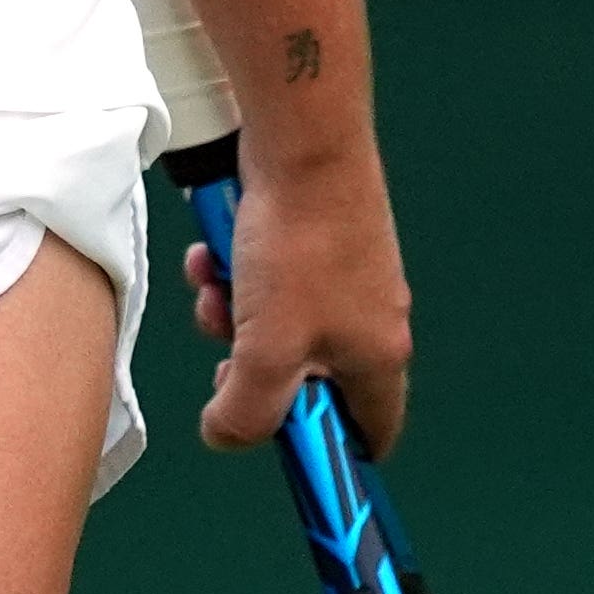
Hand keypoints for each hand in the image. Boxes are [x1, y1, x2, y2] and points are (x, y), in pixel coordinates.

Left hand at [190, 142, 414, 459]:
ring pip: (279, 326)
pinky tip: (215, 255)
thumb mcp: (266, 350)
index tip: (284, 448)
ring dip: (235, 316)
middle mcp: (372, 318)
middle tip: (228, 357)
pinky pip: (271, 280)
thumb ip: (247, 412)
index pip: (371, 431)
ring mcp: (346, 276)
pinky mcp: (319, 241)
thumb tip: (226, 434)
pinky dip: (237, 274)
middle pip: (308, 378)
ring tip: (217, 289)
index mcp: (378, 357)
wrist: (302, 144)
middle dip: (255, 369)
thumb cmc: (299, 244)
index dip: (330, 449)